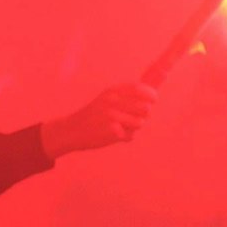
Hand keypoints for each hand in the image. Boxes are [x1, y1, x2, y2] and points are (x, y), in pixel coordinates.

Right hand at [40, 83, 156, 158]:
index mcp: (113, 91)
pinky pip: (130, 136)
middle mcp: (113, 101)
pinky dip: (124, 137)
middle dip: (143, 114)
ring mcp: (112, 116)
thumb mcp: (108, 98)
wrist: (71, 130)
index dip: (151, 95)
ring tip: (118, 126)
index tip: (153, 100)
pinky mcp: (112, 131)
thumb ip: (129, 95)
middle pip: (146, 108)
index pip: (142, 89)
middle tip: (129, 117)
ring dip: (133, 127)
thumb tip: (155, 91)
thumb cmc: (95, 115)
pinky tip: (111, 134)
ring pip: (140, 123)